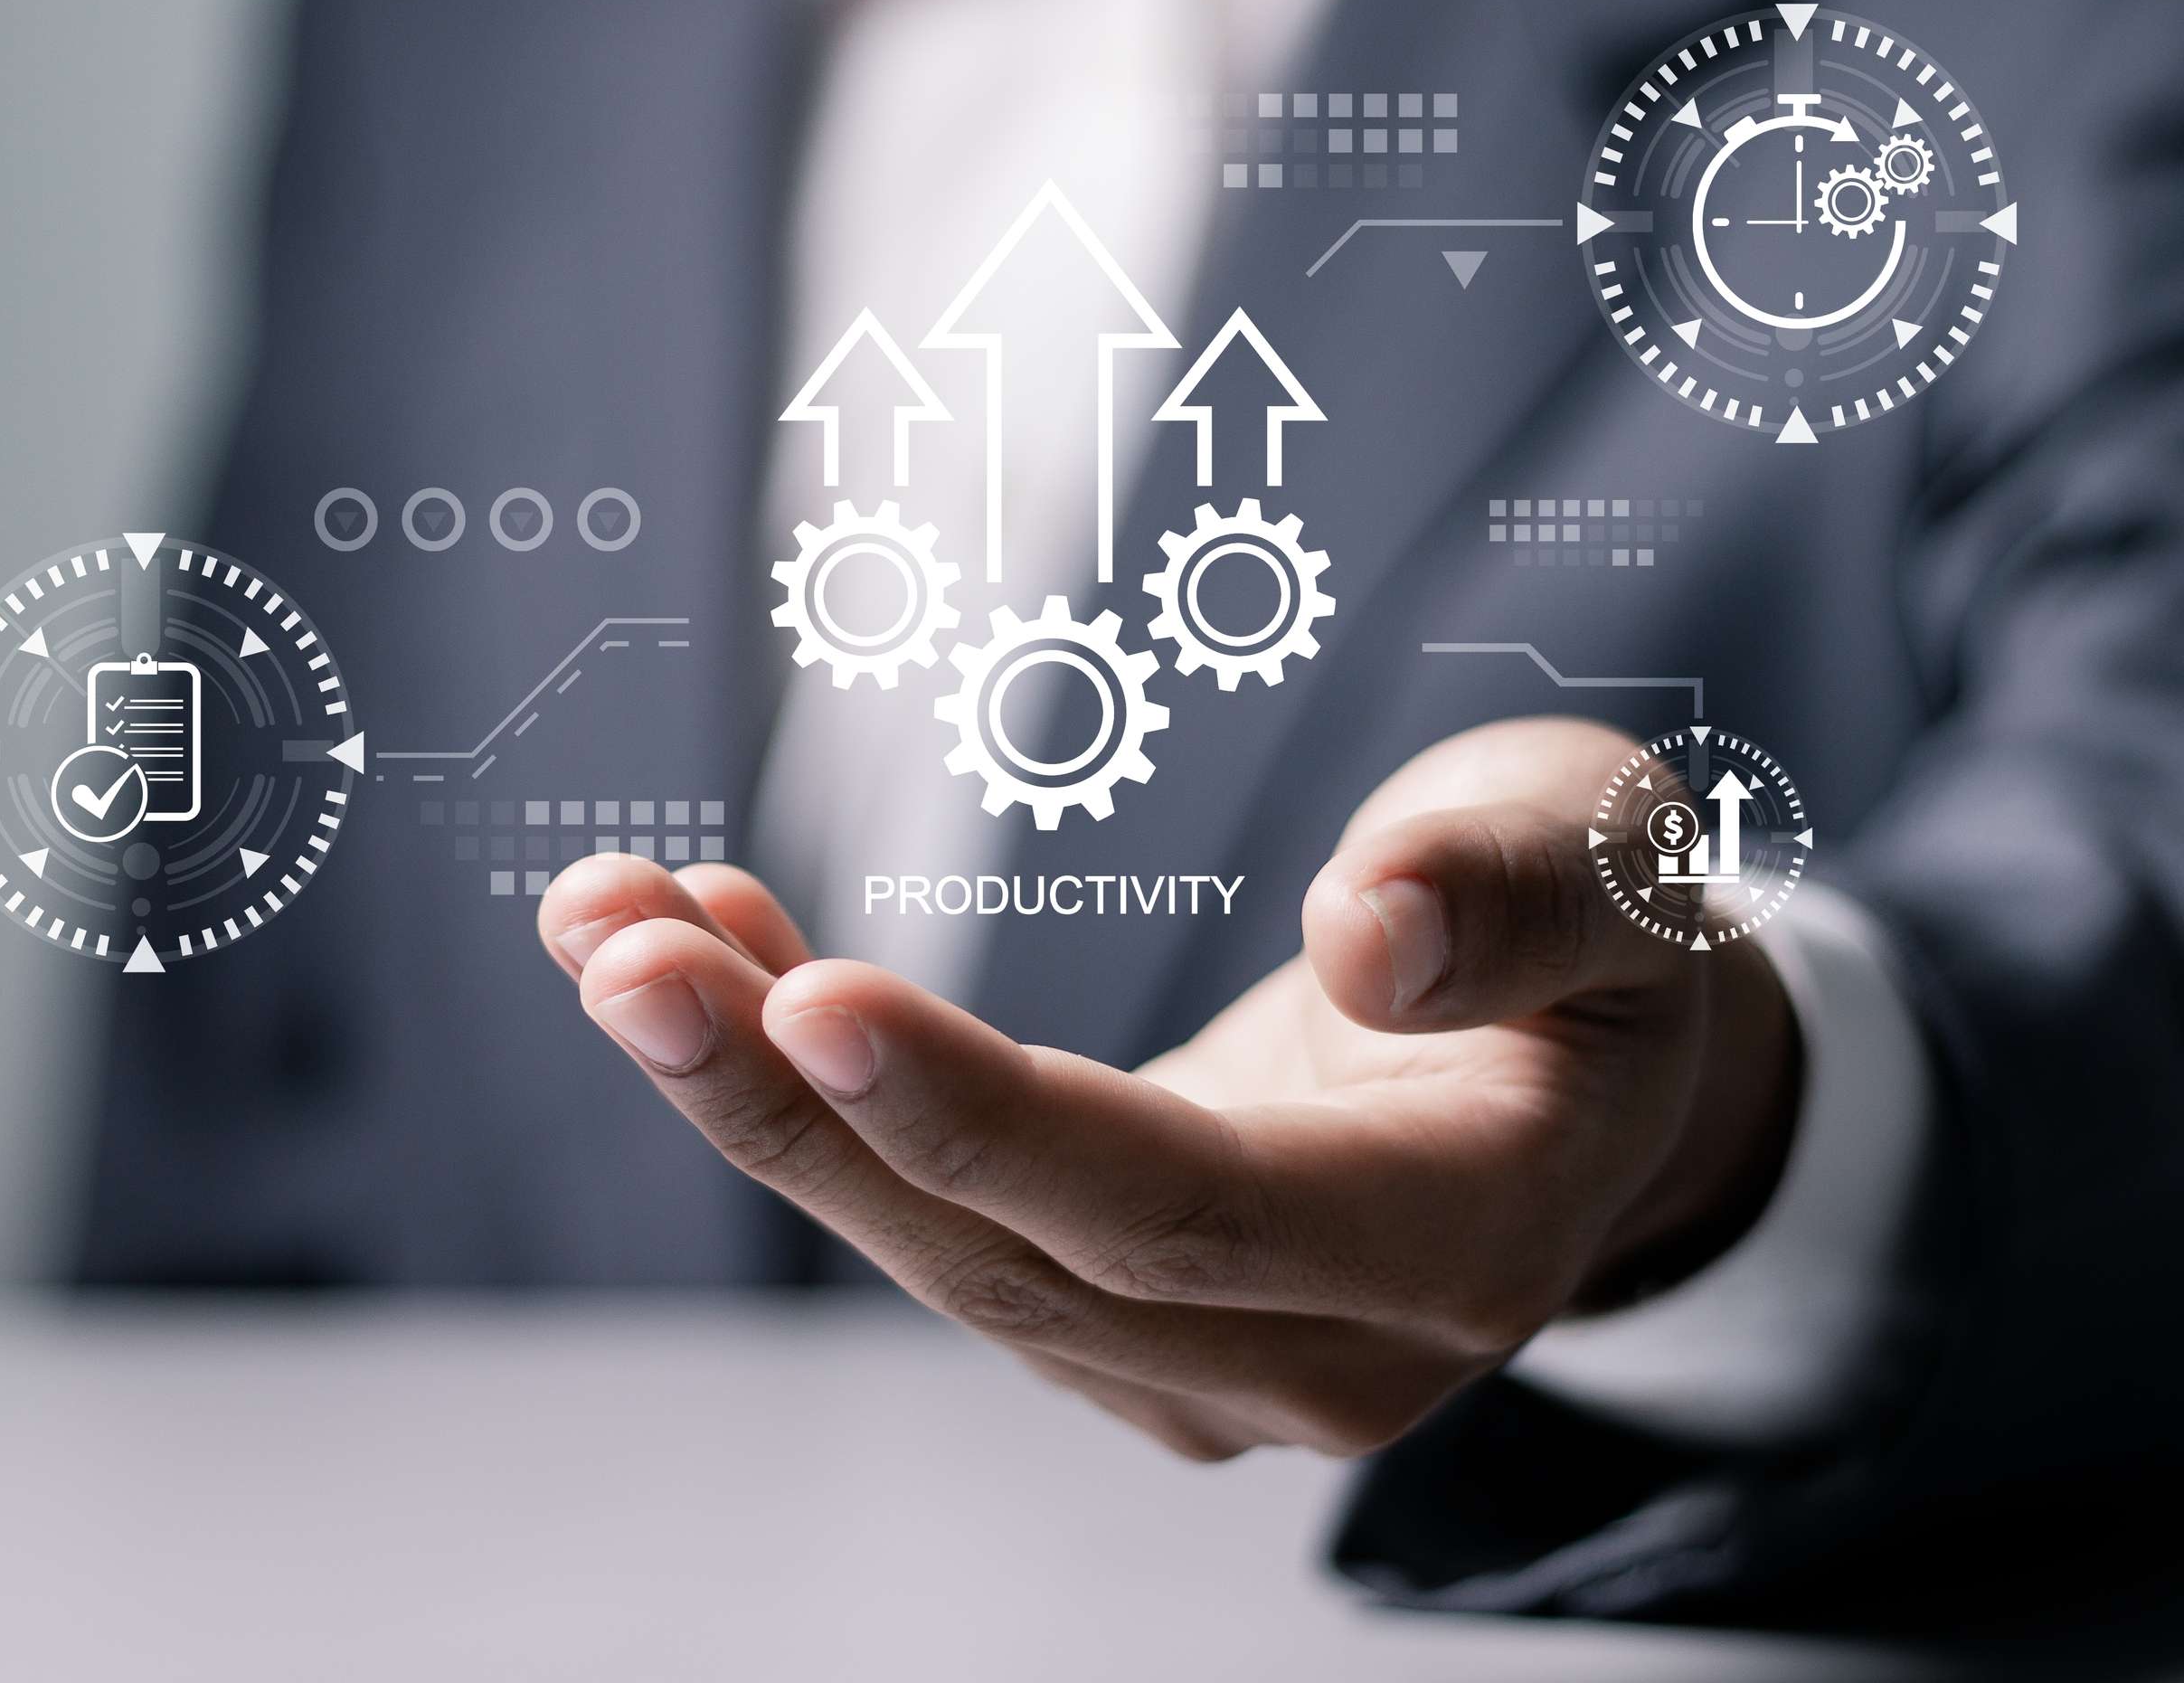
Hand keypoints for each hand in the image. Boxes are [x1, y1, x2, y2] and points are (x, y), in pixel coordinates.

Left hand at [535, 717, 1800, 1459]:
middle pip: (1010, 1252)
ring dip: (749, 1085)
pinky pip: (928, 1213)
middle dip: (791, 1100)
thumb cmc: (1600, 946)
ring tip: (607, 922)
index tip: (812, 999)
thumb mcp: (1616, 863)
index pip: (1190, 1212)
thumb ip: (1521, 897)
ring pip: (935, 1244)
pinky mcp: (1106, 1315)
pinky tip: (692, 953)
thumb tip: (1368, 933)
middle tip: (619, 945)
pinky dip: (796, 1087)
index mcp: (1456, 1244)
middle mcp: (1309, 1351)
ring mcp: (1195, 1360)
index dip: (991, 1120)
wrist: (1588, 1078)